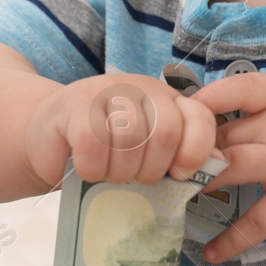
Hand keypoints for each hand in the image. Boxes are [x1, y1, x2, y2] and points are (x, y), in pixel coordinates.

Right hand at [23, 73, 220, 189]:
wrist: (46, 135)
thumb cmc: (104, 150)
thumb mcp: (147, 152)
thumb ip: (182, 154)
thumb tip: (220, 163)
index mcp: (165, 97)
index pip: (199, 117)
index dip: (196, 151)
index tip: (180, 175)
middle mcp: (138, 87)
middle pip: (166, 134)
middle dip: (151, 170)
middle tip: (133, 178)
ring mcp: (104, 92)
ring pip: (130, 142)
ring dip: (119, 173)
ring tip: (108, 173)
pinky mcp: (72, 106)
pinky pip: (94, 148)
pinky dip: (92, 170)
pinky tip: (86, 169)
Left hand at [189, 72, 265, 262]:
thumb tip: (221, 122)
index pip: (238, 88)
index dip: (204, 99)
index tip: (177, 111)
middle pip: (222, 133)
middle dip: (188, 150)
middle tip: (160, 167)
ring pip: (228, 167)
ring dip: (197, 184)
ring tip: (172, 200)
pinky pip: (256, 220)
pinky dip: (231, 239)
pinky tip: (212, 252)